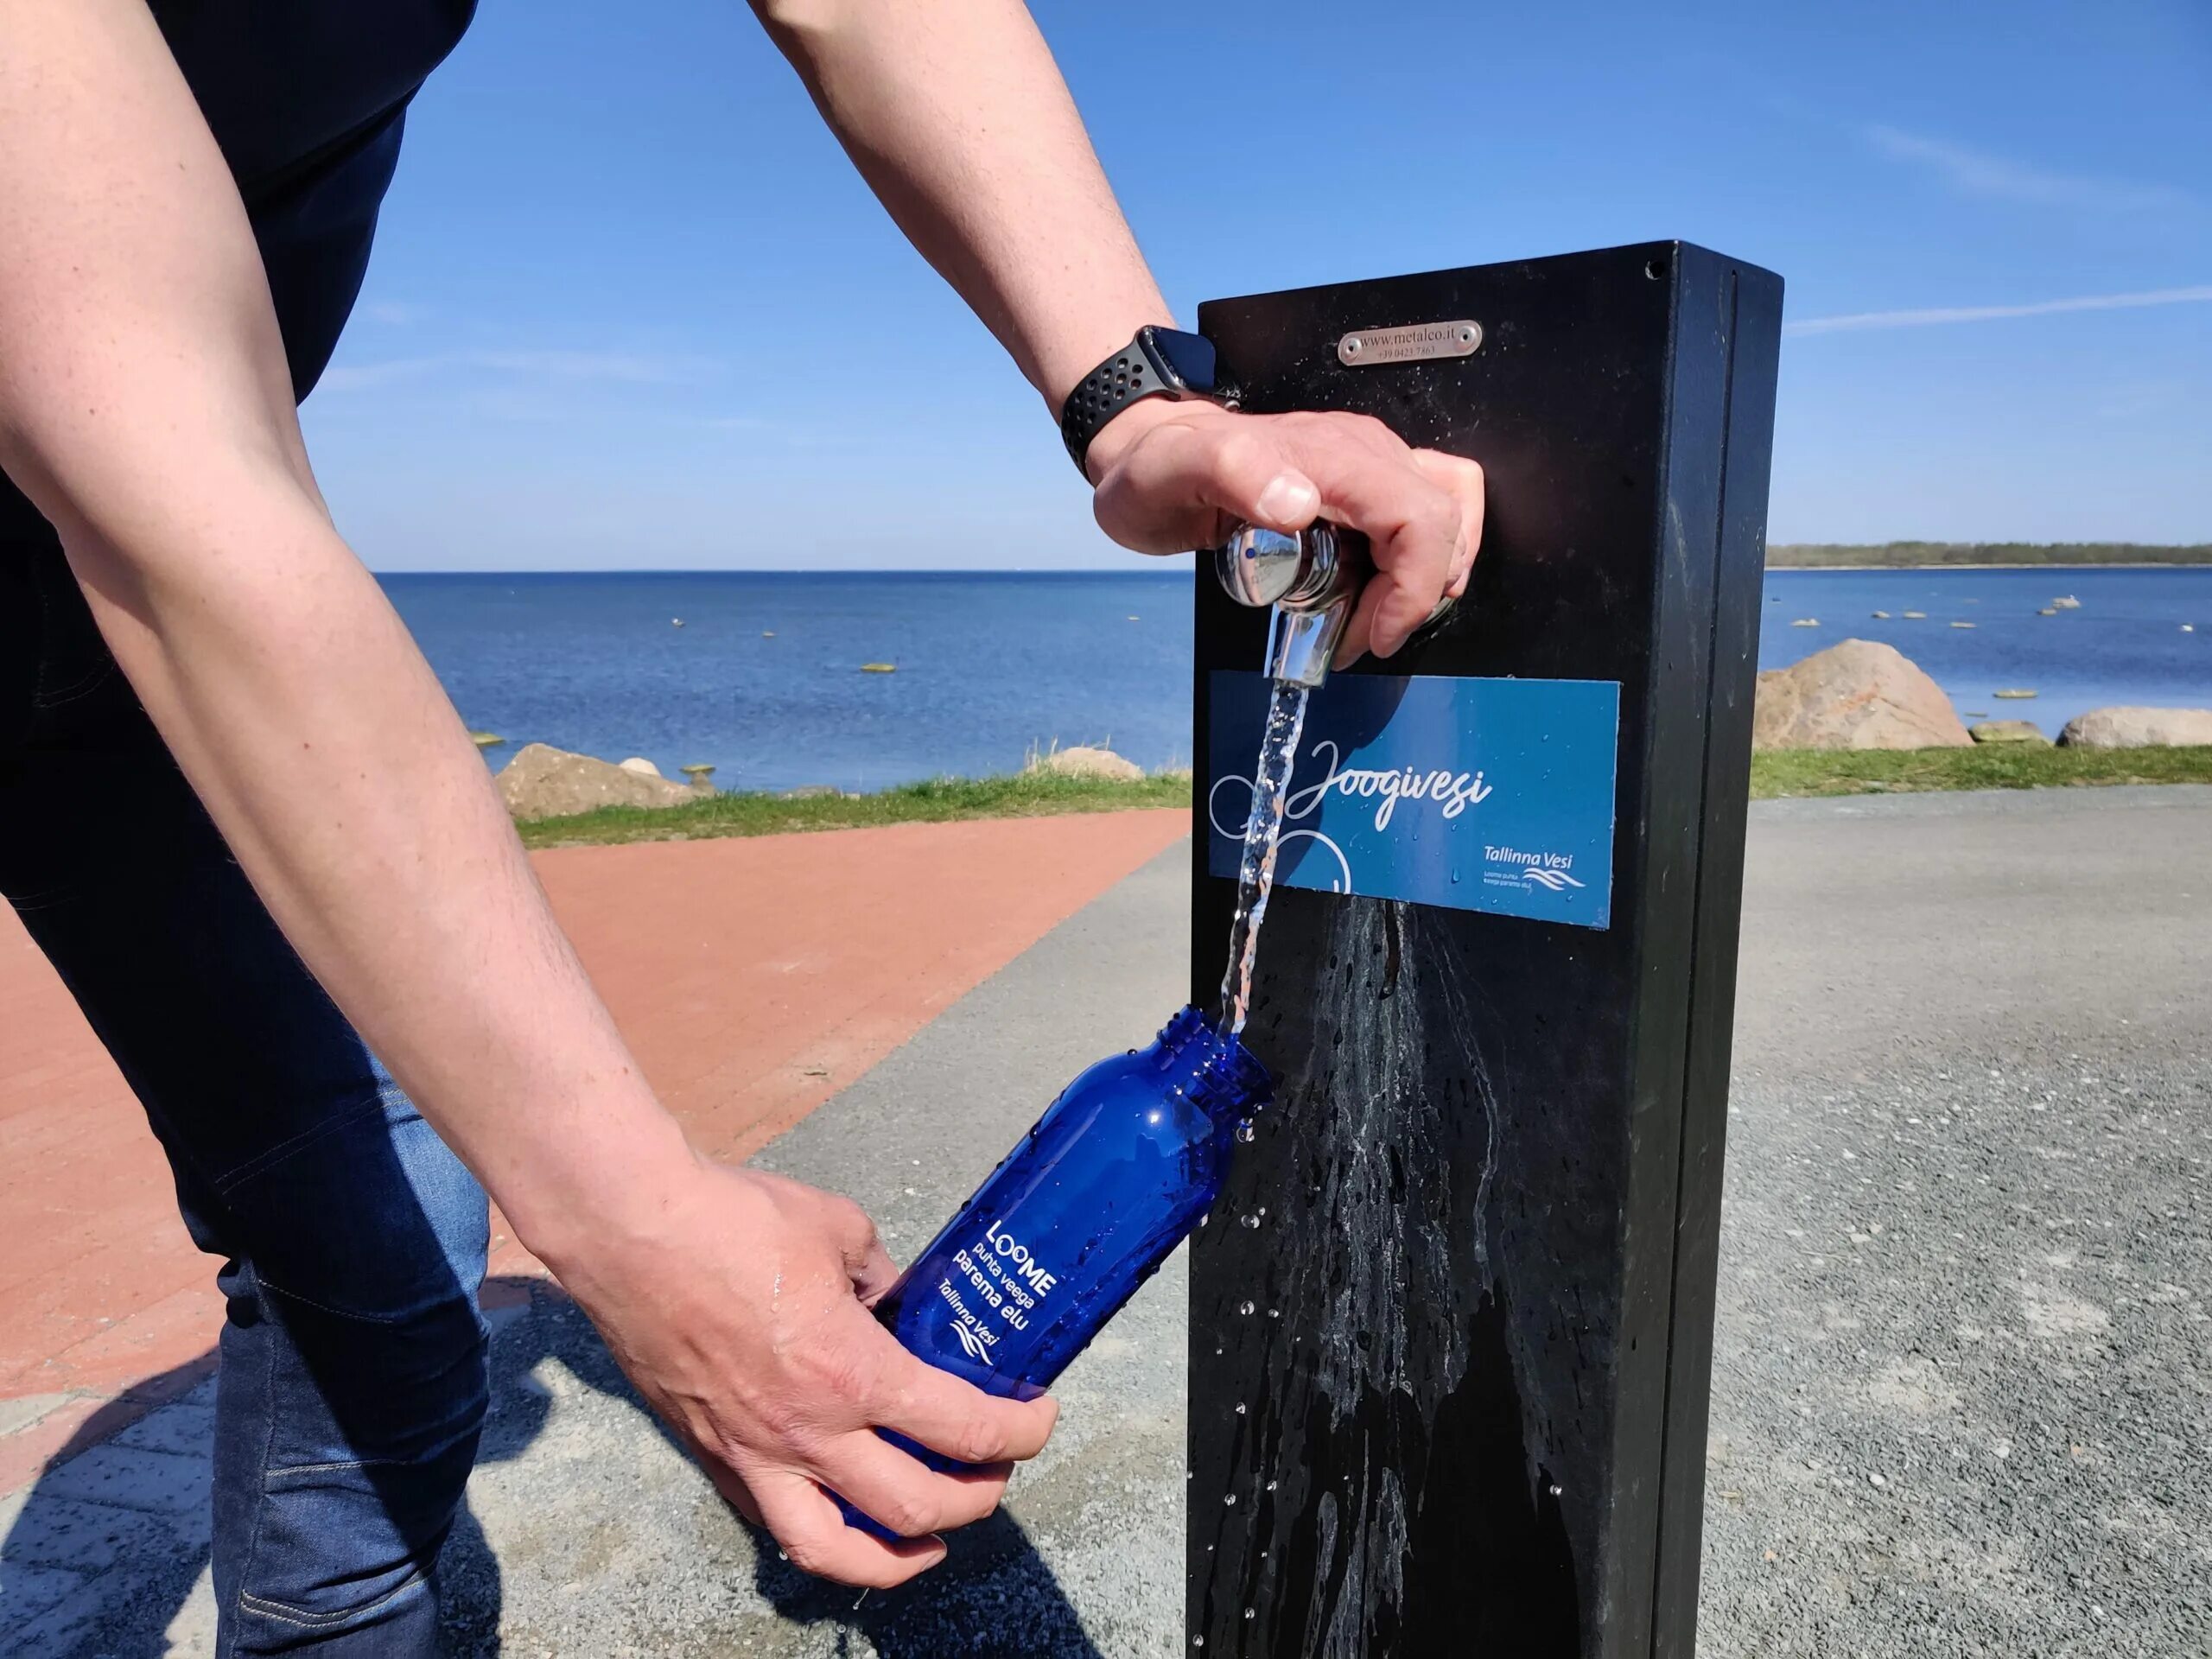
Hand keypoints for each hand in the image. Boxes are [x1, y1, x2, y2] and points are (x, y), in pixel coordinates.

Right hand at [541, 1159, 1056, 1586]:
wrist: (631, 1231)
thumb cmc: (733, 1220)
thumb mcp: (839, 1230)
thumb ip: (880, 1274)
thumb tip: (898, 1297)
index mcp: (853, 1372)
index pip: (962, 1428)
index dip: (1018, 1433)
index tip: (1038, 1421)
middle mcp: (808, 1432)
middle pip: (915, 1508)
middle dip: (974, 1500)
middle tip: (995, 1475)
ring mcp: (754, 1454)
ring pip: (833, 1552)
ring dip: (894, 1559)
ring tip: (926, 1542)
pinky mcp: (711, 1454)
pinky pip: (771, 1522)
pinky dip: (815, 1533)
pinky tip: (837, 1515)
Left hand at [1086, 398, 1485, 664]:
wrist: (1148, 450)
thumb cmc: (1160, 468)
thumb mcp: (1178, 470)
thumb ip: (1235, 473)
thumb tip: (1301, 503)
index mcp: (1336, 455)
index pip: (1421, 518)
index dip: (1415, 587)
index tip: (1373, 635)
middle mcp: (1366, 453)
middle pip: (1446, 522)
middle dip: (1418, 595)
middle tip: (1360, 636)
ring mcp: (1369, 466)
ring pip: (1448, 516)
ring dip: (1424, 579)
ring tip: (1369, 618)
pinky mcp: (1363, 484)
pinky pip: (1422, 517)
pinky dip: (1416, 563)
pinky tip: (1373, 592)